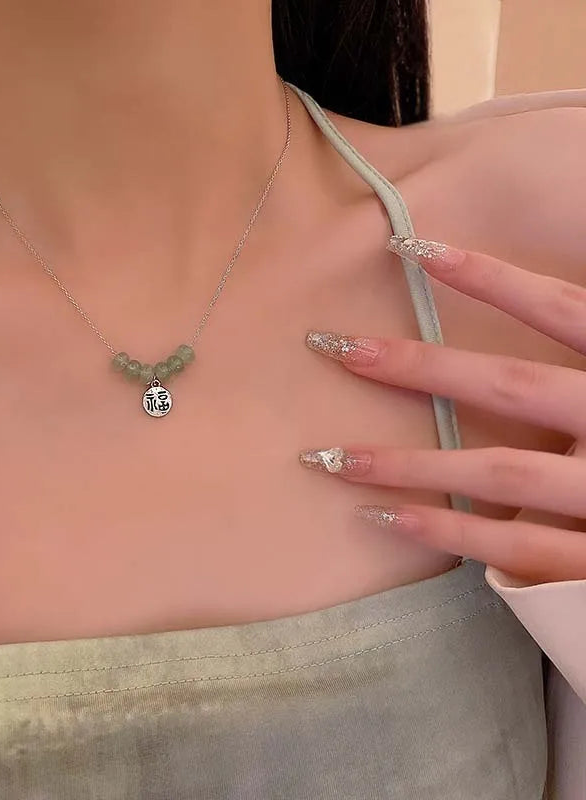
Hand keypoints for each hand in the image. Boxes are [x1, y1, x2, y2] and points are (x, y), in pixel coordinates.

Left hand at [300, 236, 585, 584]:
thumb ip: (585, 340)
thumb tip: (555, 303)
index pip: (564, 310)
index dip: (489, 277)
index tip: (411, 247)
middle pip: (508, 387)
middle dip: (418, 367)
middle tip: (336, 348)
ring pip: (495, 475)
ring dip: (406, 464)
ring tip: (329, 456)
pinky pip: (515, 549)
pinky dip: (446, 533)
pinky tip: (381, 519)